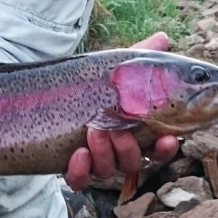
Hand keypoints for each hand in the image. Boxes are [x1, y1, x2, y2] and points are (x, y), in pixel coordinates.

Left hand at [64, 32, 180, 190]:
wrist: (49, 95)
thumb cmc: (94, 85)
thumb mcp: (115, 70)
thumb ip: (140, 57)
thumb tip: (164, 37)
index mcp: (135, 132)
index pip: (158, 148)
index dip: (166, 148)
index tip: (168, 138)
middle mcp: (118, 151)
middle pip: (134, 162)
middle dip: (129, 148)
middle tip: (118, 129)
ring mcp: (95, 162)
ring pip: (108, 171)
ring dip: (104, 153)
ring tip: (94, 130)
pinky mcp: (72, 169)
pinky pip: (80, 180)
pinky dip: (81, 171)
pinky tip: (78, 154)